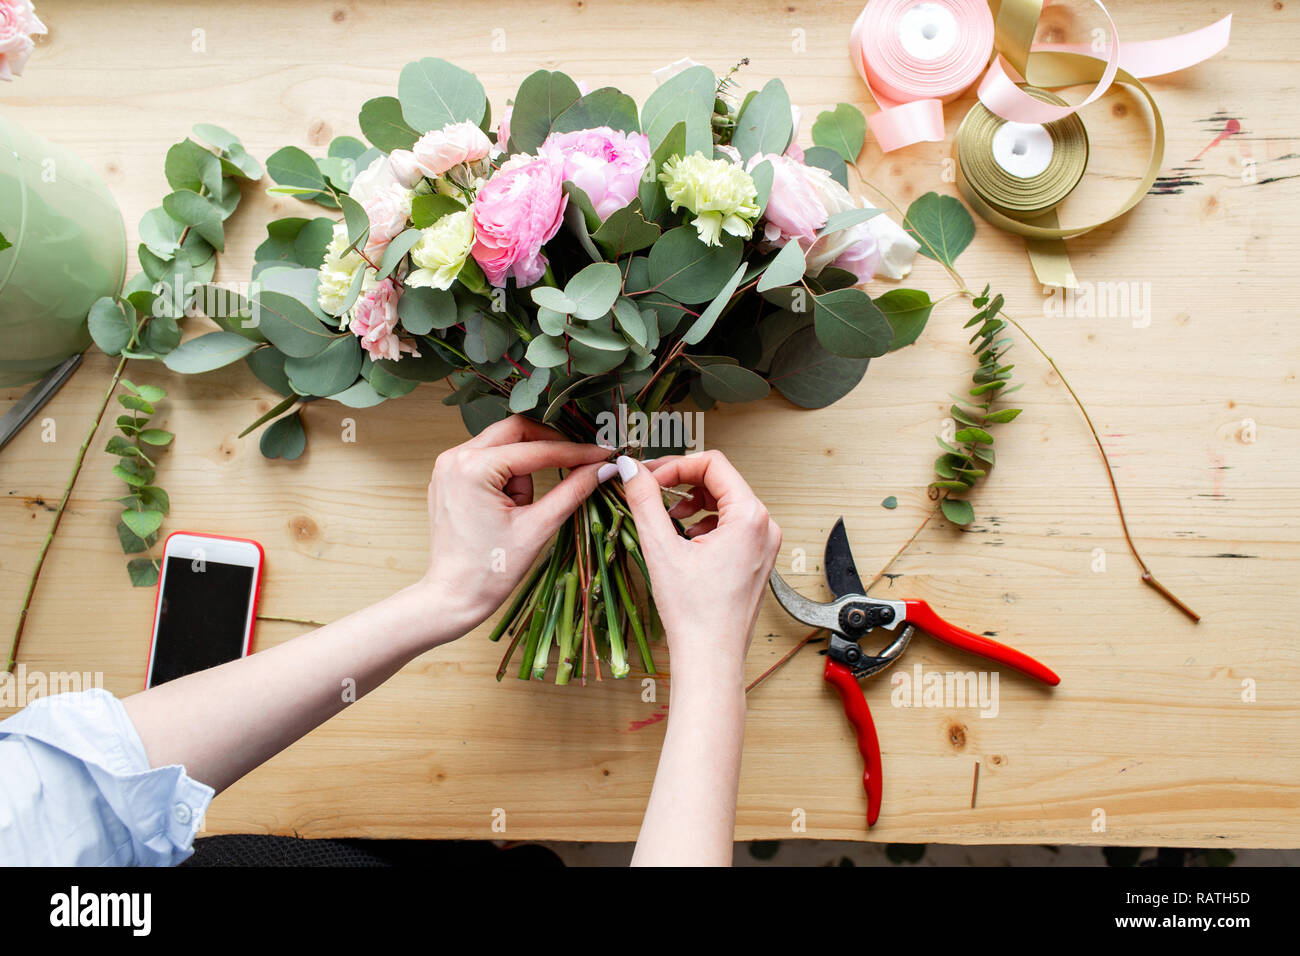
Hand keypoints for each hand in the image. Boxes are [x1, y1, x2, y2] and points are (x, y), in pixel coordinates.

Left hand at [422, 415, 609, 634]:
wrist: (453, 596)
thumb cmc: (490, 570)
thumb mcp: (538, 528)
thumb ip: (573, 491)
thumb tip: (603, 468)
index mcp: (474, 467)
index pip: (538, 449)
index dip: (575, 451)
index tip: (602, 455)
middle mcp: (455, 457)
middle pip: (516, 431)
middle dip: (548, 447)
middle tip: (578, 463)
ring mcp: (447, 465)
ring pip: (503, 444)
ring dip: (524, 467)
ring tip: (521, 509)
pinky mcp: (448, 477)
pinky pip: (487, 459)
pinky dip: (506, 474)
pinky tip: (509, 506)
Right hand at [618, 450, 780, 693]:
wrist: (710, 657)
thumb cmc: (695, 614)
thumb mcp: (661, 547)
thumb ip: (645, 499)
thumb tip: (632, 469)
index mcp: (750, 517)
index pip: (713, 463)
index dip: (676, 465)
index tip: (649, 476)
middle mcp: (764, 527)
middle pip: (720, 481)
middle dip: (682, 483)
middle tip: (651, 492)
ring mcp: (764, 545)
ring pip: (725, 504)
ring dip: (692, 504)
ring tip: (667, 522)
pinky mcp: (757, 560)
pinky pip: (731, 527)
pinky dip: (704, 525)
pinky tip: (683, 543)